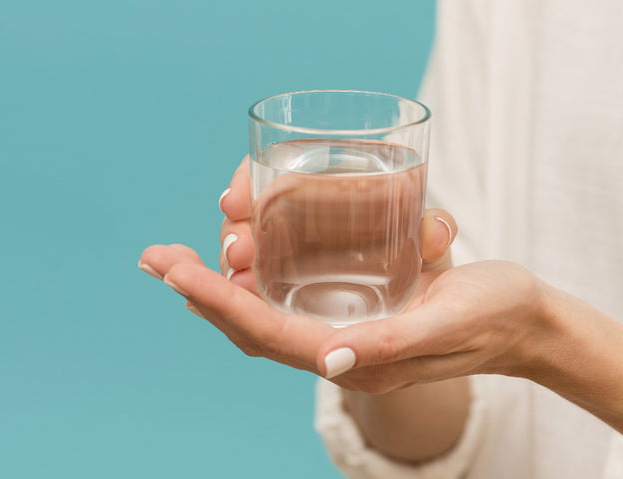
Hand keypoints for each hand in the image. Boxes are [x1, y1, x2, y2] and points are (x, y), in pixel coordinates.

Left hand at [138, 157, 465, 389]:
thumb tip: (327, 362)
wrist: (523, 321)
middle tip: (157, 256)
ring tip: (180, 256)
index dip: (215, 300)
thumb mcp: (447, 323)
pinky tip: (234, 261)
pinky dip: (252, 281)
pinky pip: (287, 300)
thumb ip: (390, 342)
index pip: (264, 331)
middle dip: (199, 291)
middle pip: (250, 323)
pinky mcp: (353, 310)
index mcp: (353, 357)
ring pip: (262, 311)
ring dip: (218, 285)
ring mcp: (341, 330)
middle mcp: (336, 347)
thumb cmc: (493, 316)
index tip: (173, 268)